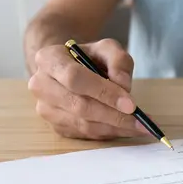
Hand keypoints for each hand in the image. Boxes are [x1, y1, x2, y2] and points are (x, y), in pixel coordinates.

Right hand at [28, 38, 148, 139]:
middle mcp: (41, 85)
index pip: (75, 78)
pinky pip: (85, 134)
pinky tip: (126, 129)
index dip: (103, 92)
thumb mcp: (107, 49)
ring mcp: (46, 109)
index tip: (130, 104)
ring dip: (115, 128)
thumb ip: (118, 61)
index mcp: (49, 59)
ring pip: (83, 125)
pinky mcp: (56, 126)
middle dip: (113, 116)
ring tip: (139, 127)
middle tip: (140, 121)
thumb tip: (123, 85)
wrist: (69, 69)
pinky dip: (109, 133)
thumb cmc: (89, 58)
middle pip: (79, 106)